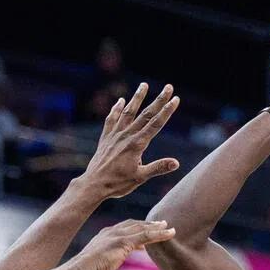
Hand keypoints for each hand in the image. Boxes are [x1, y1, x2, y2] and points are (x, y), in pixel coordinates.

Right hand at [79, 219, 175, 269]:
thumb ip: (102, 268)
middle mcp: (111, 232)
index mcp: (104, 236)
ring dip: (157, 227)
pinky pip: (147, 235)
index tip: (145, 230)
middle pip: (134, 224)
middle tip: (161, 224)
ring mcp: (117, 235)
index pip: (123, 229)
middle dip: (148, 224)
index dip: (135, 229)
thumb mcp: (96, 267)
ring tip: (169, 227)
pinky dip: (160, 234)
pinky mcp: (124, 241)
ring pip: (142, 228)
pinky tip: (171, 233)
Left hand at [80, 83, 180, 199]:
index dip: (167, 111)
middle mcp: (126, 136)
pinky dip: (116, 109)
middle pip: (146, 114)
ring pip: (128, 112)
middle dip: (159, 100)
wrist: (94, 184)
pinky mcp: (106, 138)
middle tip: (169, 87)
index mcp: (137, 144)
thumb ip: (158, 168)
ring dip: (137, 98)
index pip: (156, 124)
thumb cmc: (118, 183)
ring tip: (144, 85)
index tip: (176, 99)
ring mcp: (115, 135)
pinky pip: (112, 119)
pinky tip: (120, 101)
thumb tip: (176, 163)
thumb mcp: (140, 177)